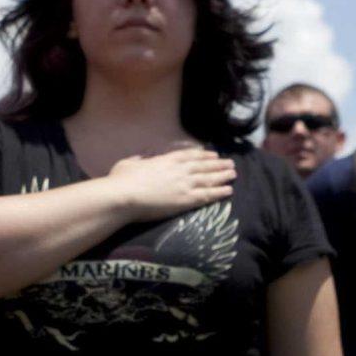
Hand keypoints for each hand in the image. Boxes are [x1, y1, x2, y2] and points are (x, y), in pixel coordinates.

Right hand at [104, 145, 236, 220]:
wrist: (124, 196)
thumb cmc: (122, 180)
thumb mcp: (128, 164)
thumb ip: (138, 161)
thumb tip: (140, 160)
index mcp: (166, 159)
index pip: (190, 155)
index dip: (203, 155)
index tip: (213, 154)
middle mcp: (179, 170)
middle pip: (204, 166)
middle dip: (218, 164)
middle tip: (230, 163)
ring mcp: (184, 184)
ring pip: (209, 179)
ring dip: (223, 176)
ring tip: (233, 174)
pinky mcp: (186, 200)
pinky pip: (207, 195)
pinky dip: (219, 192)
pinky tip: (229, 191)